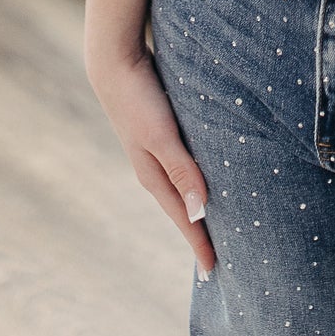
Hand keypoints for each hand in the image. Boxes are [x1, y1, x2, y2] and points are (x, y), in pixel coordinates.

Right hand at [88, 47, 215, 274]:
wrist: (115, 61)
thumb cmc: (139, 98)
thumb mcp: (162, 136)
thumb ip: (182, 170)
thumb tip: (199, 213)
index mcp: (153, 176)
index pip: (183, 218)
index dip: (199, 244)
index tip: (214, 273)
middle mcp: (154, 169)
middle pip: (182, 208)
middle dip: (199, 233)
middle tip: (219, 259)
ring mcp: (156, 151)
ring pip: (183, 187)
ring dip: (198, 206)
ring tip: (217, 224)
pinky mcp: (161, 133)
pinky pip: (184, 166)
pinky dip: (195, 180)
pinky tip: (206, 178)